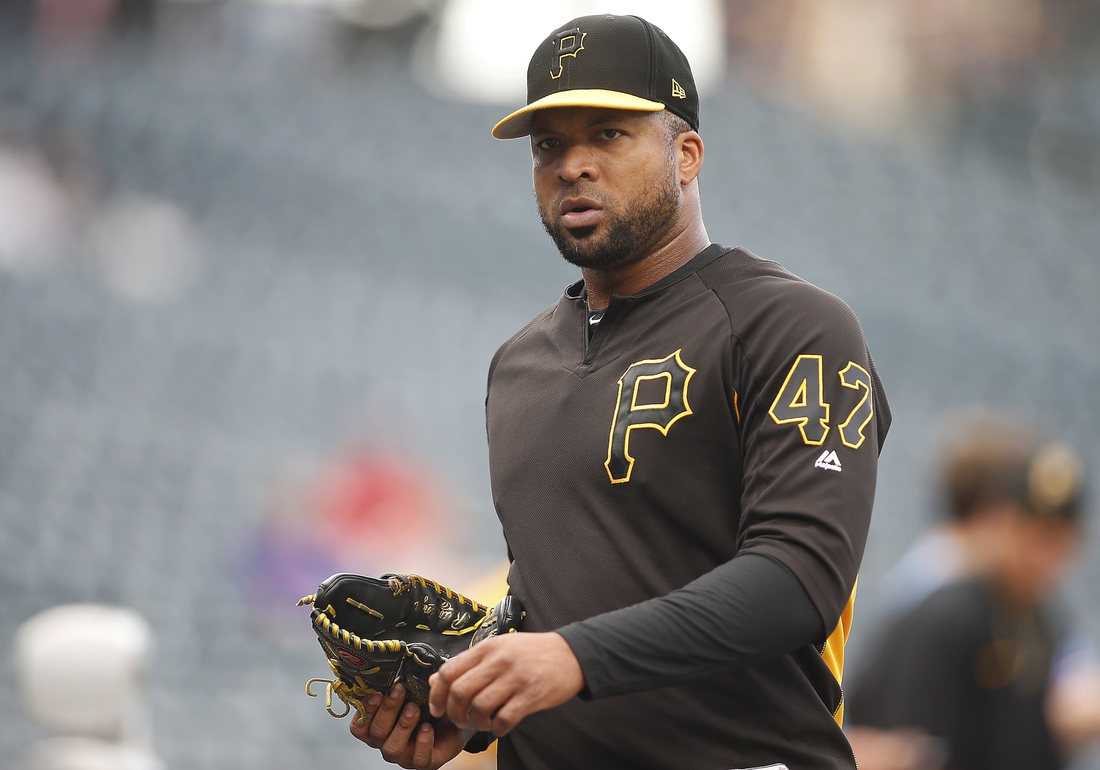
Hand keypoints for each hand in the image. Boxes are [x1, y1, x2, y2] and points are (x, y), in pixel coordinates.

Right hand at [350, 683, 475, 768]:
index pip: (360, 726)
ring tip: (414, 708)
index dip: (365, 711)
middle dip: (387, 710)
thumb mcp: (416, 688)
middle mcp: (387, 742)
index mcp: (379, 726)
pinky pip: (419, 759)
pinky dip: (422, 742)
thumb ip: (405, 681)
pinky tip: (428, 727)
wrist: (458, 716)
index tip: (377, 692)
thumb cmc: (431, 702)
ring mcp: (405, 755)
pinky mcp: (425, 762)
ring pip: (392, 748)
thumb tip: (400, 669)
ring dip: (402, 726)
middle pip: (376, 733)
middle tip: (399, 690)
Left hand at [427, 631, 584, 735]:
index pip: (449, 670)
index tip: (437, 707)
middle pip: (460, 691)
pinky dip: (497, 728)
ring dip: (477, 722)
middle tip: (460, 719)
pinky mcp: (531, 695)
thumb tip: (436, 679)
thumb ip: (469, 663)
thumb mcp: (499, 648)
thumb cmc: (532, 652)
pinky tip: (500, 725)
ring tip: (483, 722)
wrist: (571, 654)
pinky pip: (504, 719)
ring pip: (480, 707)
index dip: (437, 694)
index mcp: (487, 647)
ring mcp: (515, 677)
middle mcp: (498, 660)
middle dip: (454, 712)